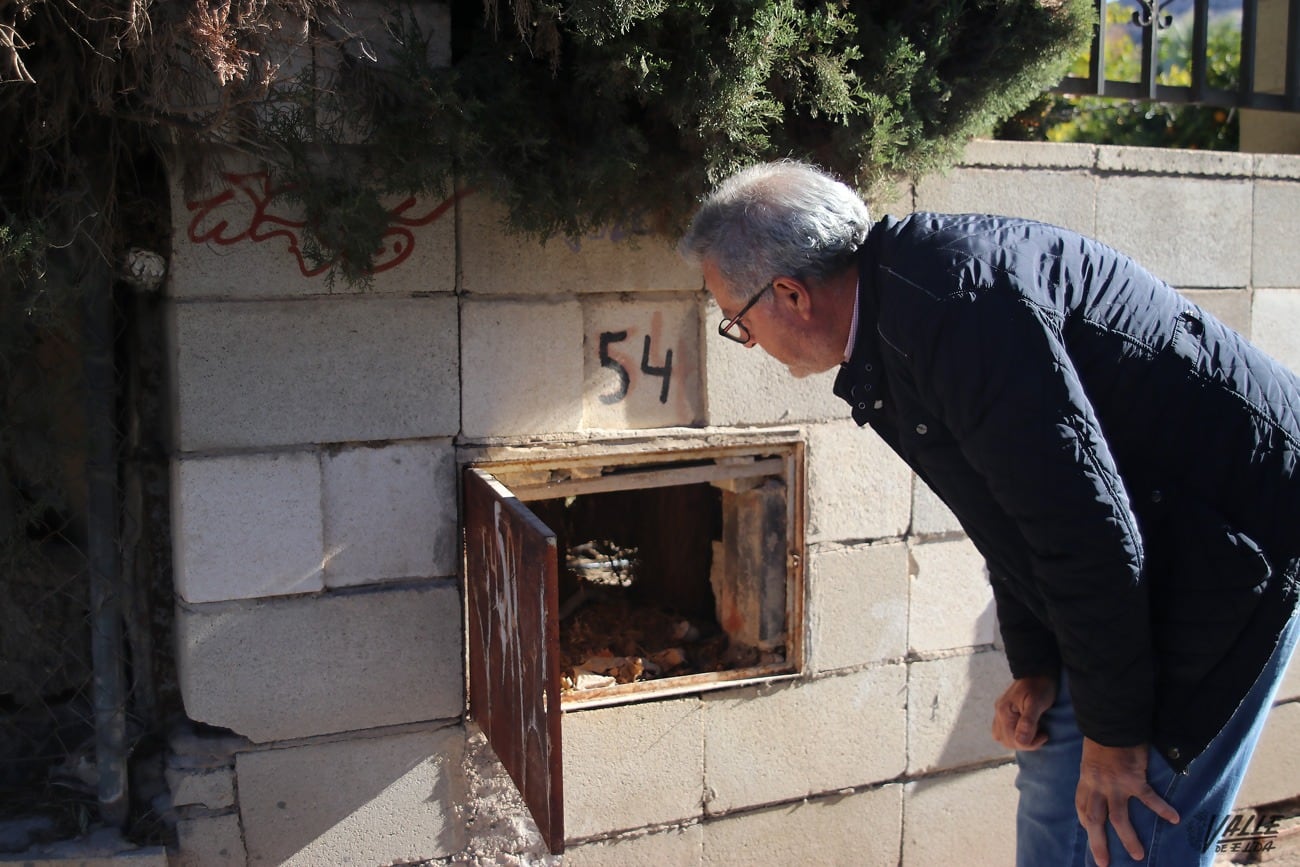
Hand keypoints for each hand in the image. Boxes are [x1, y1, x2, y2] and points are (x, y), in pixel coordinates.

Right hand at [992, 675, 1057, 749]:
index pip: (1013, 740)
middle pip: (1006, 741)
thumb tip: (1020, 742)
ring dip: (1018, 740)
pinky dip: (1013, 734)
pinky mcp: (1004, 710)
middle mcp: (998, 712)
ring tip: (1033, 732)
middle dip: (1025, 743)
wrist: (1038, 670)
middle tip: (1040, 734)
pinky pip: (1002, 730)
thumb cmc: (1040, 686)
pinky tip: (1025, 729)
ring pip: (1002, 737)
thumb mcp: (1037, 704)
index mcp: (1004, 712)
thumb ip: (1028, 723)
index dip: (1030, 743)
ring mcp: (999, 711)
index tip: (1044, 734)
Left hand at [1076, 738, 1179, 865]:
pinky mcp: (1134, 779)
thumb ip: (1096, 774)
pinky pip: (1149, 799)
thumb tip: (1101, 783)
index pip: (1083, 808)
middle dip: (1098, 843)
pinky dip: (1162, 809)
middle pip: (1095, 820)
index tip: (1090, 833)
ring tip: (1137, 855)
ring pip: (1119, 819)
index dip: (1086, 823)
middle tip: (1103, 862)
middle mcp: (1098, 786)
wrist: (1111, 721)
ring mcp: (1115, 784)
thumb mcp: (1091, 757)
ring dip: (1128, 839)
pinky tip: (1173, 819)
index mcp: (1087, 780)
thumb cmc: (1102, 737)